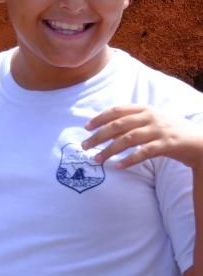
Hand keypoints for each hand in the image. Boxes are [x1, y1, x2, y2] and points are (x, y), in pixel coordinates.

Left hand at [83, 105, 202, 169]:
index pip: (117, 111)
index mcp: (145, 109)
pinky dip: (129, 160)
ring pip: (127, 139)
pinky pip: (143, 153)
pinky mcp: (167, 145)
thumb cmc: (171, 131)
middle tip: (84, 146)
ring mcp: (159, 130)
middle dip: (98, 136)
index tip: (86, 128)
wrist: (200, 142)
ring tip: (97, 159)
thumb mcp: (153, 120)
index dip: (99, 118)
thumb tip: (107, 126)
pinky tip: (118, 166)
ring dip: (109, 150)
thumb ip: (134, 120)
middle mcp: (151, 117)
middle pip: (118, 125)